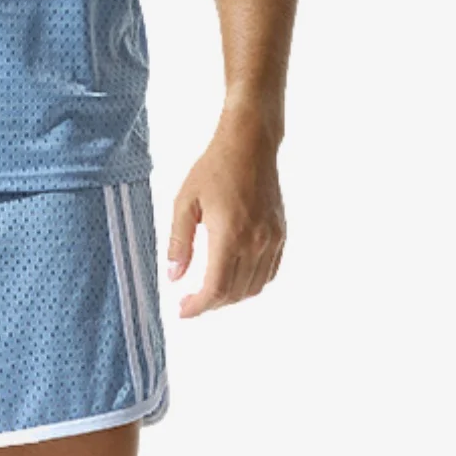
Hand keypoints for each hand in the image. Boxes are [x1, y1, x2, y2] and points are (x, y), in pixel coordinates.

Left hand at [166, 109, 286, 316]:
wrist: (249, 145)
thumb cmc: (213, 168)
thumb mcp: (185, 201)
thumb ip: (178, 241)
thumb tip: (174, 277)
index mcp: (228, 234)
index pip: (215, 287)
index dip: (198, 306)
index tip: (183, 310)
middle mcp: (255, 242)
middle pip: (234, 292)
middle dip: (211, 303)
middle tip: (191, 301)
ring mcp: (272, 239)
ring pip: (253, 287)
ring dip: (231, 297)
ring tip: (210, 291)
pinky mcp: (281, 234)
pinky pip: (269, 273)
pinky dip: (251, 284)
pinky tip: (234, 277)